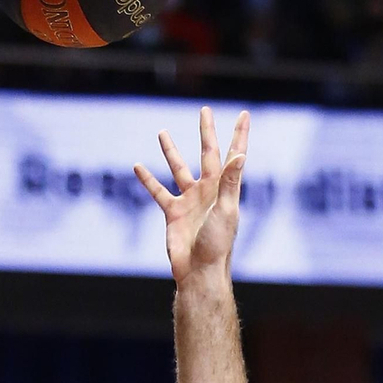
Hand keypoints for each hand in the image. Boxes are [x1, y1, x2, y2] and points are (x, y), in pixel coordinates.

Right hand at [134, 106, 249, 286]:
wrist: (199, 272)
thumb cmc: (217, 244)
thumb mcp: (226, 210)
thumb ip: (231, 181)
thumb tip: (240, 154)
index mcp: (224, 188)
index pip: (234, 154)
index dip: (240, 135)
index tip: (245, 115)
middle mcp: (208, 190)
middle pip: (207, 153)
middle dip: (206, 132)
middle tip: (204, 111)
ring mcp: (190, 201)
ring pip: (178, 168)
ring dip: (171, 151)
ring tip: (162, 132)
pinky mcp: (173, 213)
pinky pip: (158, 191)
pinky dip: (148, 179)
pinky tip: (138, 166)